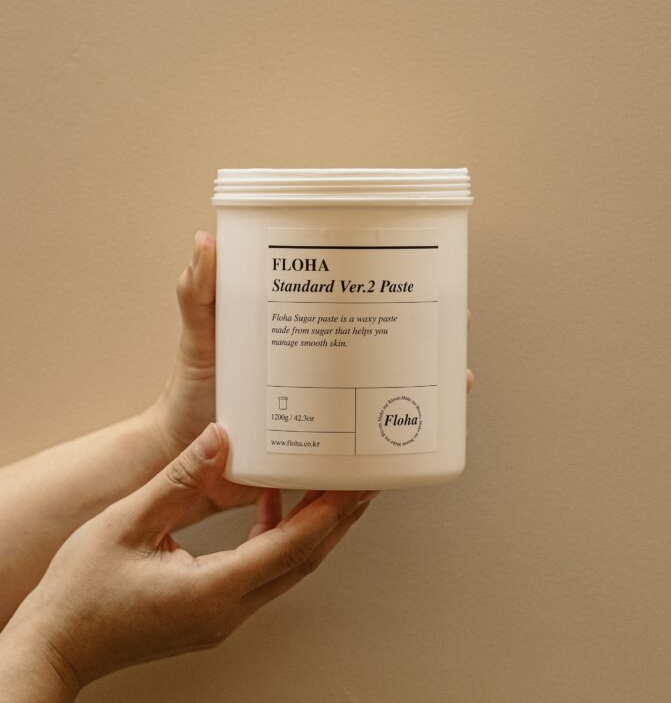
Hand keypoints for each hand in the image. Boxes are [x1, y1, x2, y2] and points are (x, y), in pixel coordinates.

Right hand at [12, 424, 376, 691]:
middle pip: (301, 561)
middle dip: (336, 519)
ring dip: (311, 529)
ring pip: (286, 568)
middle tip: (362, 479)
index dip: (327, 514)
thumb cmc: (82, 593)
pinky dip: (275, 537)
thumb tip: (221, 439)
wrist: (56, 647)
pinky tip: (268, 505)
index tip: (353, 484)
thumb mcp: (126, 524)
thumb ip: (178, 480)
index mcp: (212, 592)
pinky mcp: (212, 613)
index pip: (289, 548)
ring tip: (330, 486)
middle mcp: (227, 611)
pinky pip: (261, 572)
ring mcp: (222, 617)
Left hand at [148, 231, 474, 459]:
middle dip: (427, 336)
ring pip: (391, 393)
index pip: (354, 302)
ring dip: (427, 388)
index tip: (429, 271)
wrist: (183, 461)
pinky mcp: (326, 448)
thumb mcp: (199, 338)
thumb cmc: (191, 394)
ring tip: (455, 382)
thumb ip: (198, 295)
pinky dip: (398, 443)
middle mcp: (323, 368)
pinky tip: (416, 444)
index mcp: (300, 332)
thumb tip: (206, 241)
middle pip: (387, 345)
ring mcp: (329, 408)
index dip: (393, 286)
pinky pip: (370, 444)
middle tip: (455, 326)